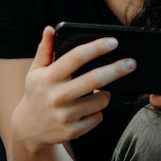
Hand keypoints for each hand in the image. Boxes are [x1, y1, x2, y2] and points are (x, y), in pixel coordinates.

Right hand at [13, 26, 136, 148]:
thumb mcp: (36, 71)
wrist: (29, 129)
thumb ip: (45, 50)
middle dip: (116, 69)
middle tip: (131, 63)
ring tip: (99, 91)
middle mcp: (56, 96)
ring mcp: (65, 115)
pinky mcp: (73, 131)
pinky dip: (98, 111)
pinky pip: (98, 117)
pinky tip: (88, 108)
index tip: (113, 42)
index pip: (76, 57)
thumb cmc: (37, 93)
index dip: (97, 48)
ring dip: (106, 94)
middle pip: (94, 80)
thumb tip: (50, 29)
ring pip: (101, 100)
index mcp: (49, 77)